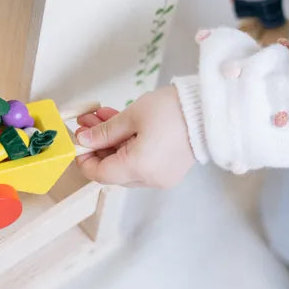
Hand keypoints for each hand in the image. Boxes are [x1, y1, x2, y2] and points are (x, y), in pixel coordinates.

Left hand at [75, 86, 195, 187]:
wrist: (210, 109)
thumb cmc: (173, 110)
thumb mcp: (132, 116)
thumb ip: (104, 131)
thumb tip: (84, 139)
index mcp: (139, 168)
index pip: (99, 174)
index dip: (84, 159)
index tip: (78, 141)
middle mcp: (149, 178)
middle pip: (112, 169)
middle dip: (97, 145)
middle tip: (87, 122)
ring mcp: (160, 176)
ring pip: (125, 164)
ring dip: (111, 142)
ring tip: (100, 117)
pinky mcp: (168, 169)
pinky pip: (140, 161)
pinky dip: (128, 145)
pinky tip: (119, 123)